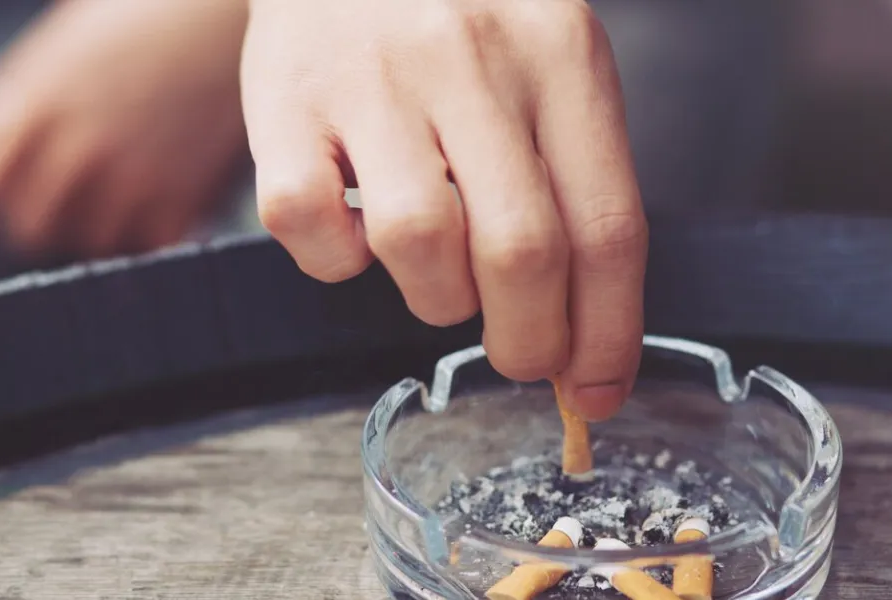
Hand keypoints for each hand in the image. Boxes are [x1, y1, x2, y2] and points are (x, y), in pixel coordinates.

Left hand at [0, 0, 248, 257]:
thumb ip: (21, 83)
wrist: (232, 13)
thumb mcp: (72, 35)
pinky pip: (151, 246)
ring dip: (106, 228)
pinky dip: (160, 231)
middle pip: (30, 227)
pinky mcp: (181, 198)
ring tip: (129, 203)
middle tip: (75, 206)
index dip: (1, 187)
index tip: (24, 182)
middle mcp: (74, 146)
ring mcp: (128, 177)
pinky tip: (172, 205)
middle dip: (47, 218)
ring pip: (92, 243)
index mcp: (36, 101)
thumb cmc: (150, 10)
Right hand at [241, 0, 647, 419]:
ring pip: (419, 244)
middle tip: (519, 357)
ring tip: (437, 275)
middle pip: (521, 251)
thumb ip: (571, 179)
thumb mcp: (544, 61)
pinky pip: (312, 228)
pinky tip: (354, 233)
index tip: (596, 389)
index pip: (606, 225)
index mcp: (559, 52)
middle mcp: (469, 60)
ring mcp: (371, 79)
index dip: (607, 333)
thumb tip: (581, 332)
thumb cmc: (457, 17)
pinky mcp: (284, 102)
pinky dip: (335, 261)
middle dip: (527, 342)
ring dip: (435, 298)